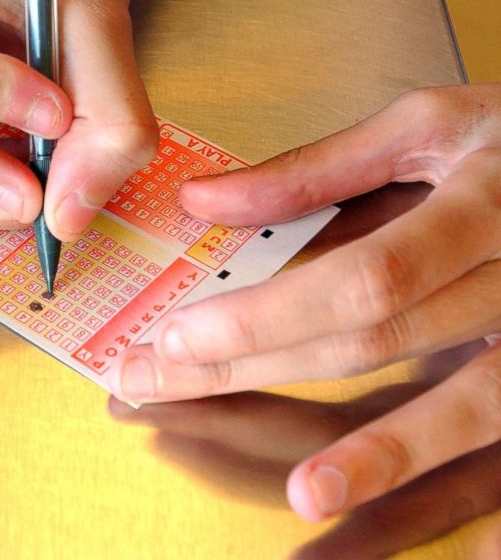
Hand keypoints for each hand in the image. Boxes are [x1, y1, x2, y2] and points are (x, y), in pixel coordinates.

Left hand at [109, 84, 500, 519]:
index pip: (365, 277)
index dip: (272, 315)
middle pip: (380, 340)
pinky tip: (485, 554)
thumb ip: (318, 169)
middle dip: (265, 367)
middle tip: (172, 385)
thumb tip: (206, 201)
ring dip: (382, 453)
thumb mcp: (428, 125)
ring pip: (463, 404)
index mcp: (479, 204)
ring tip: (307, 493)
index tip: (183, 335)